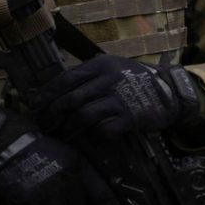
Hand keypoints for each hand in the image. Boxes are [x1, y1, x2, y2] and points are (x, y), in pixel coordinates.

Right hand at [0, 106, 114, 204]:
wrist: (5, 142)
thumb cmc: (35, 148)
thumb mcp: (65, 154)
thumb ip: (79, 176)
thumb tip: (90, 204)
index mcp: (79, 166)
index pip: (102, 194)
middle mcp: (68, 179)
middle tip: (52, 198)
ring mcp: (49, 190)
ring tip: (38, 198)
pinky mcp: (31, 199)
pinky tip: (27, 202)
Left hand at [38, 54, 203, 140]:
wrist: (170, 91)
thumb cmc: (134, 80)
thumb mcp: (111, 68)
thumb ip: (87, 76)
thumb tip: (54, 89)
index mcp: (100, 65)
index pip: (65, 80)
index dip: (47, 95)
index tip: (35, 107)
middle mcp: (108, 79)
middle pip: (70, 100)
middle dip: (53, 115)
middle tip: (44, 126)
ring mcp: (120, 99)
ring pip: (84, 116)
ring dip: (69, 129)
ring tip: (62, 136)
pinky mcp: (131, 117)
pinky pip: (105, 130)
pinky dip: (94, 136)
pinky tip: (89, 139)